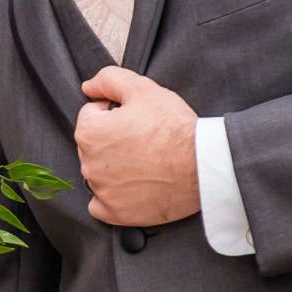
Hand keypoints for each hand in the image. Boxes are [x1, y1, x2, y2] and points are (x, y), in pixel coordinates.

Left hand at [75, 66, 200, 226]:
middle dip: (113, 139)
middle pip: (94, 145)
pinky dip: (112, 197)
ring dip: (115, 167)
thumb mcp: (143, 88)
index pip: (92, 115)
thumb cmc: (174, 127)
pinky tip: (132, 187)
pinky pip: (101, 205)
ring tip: (146, 161)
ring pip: (99, 173)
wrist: (203, 165)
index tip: (136, 119)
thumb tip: (89, 87)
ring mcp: (102, 191)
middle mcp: (89, 163)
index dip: (114, 112)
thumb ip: (109, 79)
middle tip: (144, 139)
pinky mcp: (116, 212)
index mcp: (89, 132)